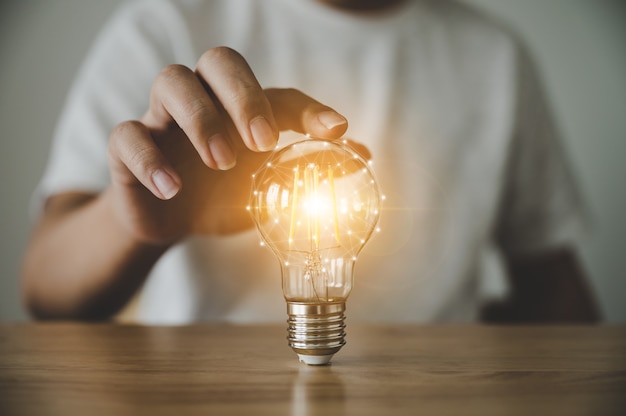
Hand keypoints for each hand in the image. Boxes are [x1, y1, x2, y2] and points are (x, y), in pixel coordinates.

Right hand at [107, 47, 348, 243]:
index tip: (337, 132)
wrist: (169, 222)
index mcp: (240, 109)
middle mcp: (203, 102)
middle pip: (217, 61)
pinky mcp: (127, 150)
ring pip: (171, 81)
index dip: (309, 109)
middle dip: (244, 96)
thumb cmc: (221, 195)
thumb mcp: (265, 187)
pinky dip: (150, 159)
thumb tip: (362, 156)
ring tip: (223, 162)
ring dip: (201, 119)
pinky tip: (173, 189)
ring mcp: (162, 121)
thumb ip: (305, 169)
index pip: (278, 91)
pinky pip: (126, 136)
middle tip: (263, 143)